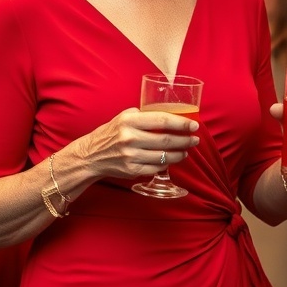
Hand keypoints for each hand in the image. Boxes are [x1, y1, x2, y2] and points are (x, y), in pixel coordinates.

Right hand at [77, 108, 199, 180]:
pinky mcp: (132, 170)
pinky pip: (156, 167)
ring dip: (180, 154)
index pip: (162, 121)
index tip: (194, 125)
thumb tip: (170, 117)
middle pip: (166, 140)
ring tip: (186, 150)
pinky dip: (167, 163)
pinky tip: (171, 159)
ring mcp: (131, 156)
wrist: (91, 155)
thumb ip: (144, 116)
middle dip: (185, 140)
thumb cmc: (111, 133)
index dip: (181, 124)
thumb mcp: (124, 117)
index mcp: (129, 121)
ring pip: (164, 156)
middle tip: (195, 139)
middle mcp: (130, 138)